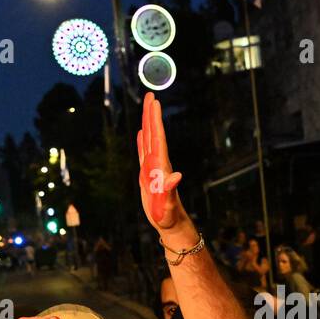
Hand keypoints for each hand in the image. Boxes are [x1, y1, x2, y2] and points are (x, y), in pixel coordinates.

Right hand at [136, 91, 185, 231]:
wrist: (170, 223)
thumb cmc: (168, 216)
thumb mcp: (168, 204)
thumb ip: (170, 189)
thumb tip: (177, 175)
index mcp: (162, 166)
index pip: (159, 138)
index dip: (156, 121)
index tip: (155, 103)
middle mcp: (158, 163)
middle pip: (154, 134)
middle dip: (152, 115)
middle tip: (150, 95)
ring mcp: (153, 168)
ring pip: (149, 140)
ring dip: (148, 123)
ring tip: (147, 107)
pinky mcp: (148, 175)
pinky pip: (144, 153)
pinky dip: (142, 141)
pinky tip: (142, 133)